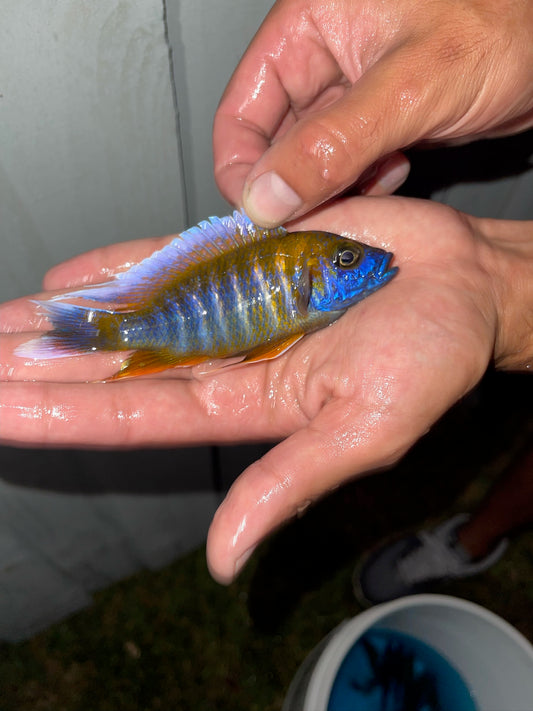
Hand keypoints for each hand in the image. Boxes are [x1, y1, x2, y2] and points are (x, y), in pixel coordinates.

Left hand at [1, 197, 531, 582]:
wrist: (465, 284)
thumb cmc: (433, 356)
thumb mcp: (365, 430)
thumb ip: (289, 483)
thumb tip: (224, 557)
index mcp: (252, 405)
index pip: (136, 417)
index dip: (64, 415)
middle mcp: (233, 356)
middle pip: (120, 367)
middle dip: (46, 367)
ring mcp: (236, 303)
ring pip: (136, 313)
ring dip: (72, 318)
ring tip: (7, 320)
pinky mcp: (252, 256)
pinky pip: (175, 260)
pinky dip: (125, 264)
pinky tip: (75, 275)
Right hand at [214, 0, 532, 225]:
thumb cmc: (507, 21)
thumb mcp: (410, 87)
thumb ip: (332, 143)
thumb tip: (267, 194)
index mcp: (311, 25)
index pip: (242, 108)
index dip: (244, 166)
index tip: (263, 212)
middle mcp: (325, 58)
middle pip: (274, 139)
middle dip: (294, 182)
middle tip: (318, 212)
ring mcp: (353, 92)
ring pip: (312, 158)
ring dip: (332, 185)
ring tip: (370, 180)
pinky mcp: (381, 119)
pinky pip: (348, 164)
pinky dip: (363, 180)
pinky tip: (393, 172)